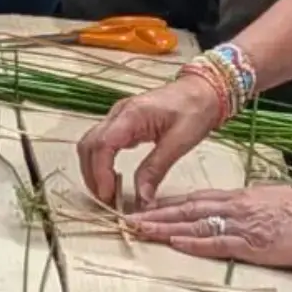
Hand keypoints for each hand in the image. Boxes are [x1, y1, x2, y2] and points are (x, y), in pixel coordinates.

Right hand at [75, 72, 222, 210]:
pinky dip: (101, 162)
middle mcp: (118, 113)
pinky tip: (113, 178)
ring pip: (91, 144)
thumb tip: (142, 199)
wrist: (203, 90)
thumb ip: (156, 170)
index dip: (100, 173)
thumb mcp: (179, 142)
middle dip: (91, 175)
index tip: (108, 195)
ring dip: (93, 170)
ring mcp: (118, 117)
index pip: (102, 145)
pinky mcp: (123, 123)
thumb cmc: (194, 110)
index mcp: (131, 114)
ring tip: (108, 193)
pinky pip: (102, 143)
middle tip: (106, 200)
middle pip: (89, 145)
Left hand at [125, 183, 291, 269]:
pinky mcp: (252, 243)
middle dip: (156, 214)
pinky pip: (217, 242)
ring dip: (166, 227)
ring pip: (195, 224)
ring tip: (140, 230)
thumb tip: (226, 209)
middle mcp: (233, 207)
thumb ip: (243, 205)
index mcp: (237, 197)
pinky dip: (193, 242)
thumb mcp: (267, 199)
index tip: (143, 208)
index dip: (166, 204)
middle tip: (128, 219)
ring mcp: (241, 225)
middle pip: (187, 209)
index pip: (193, 200)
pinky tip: (175, 242)